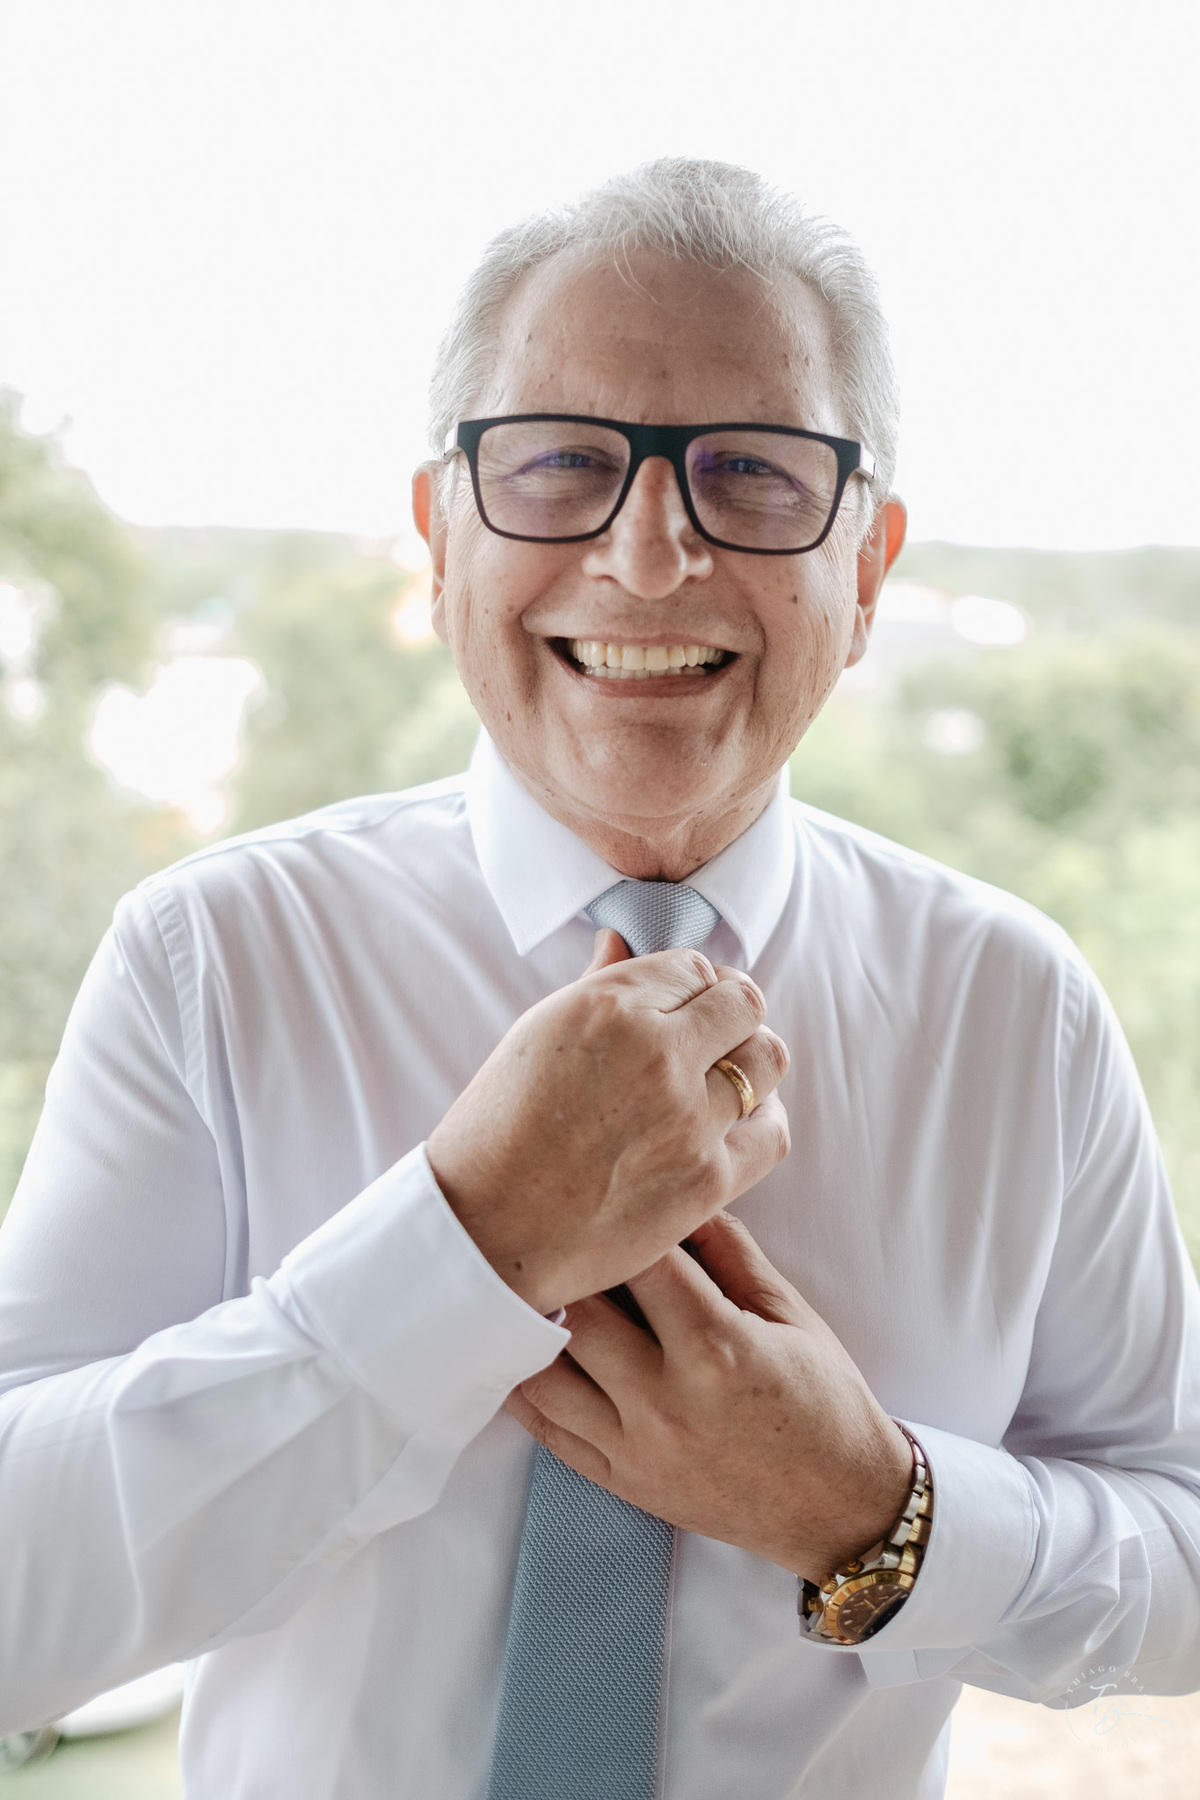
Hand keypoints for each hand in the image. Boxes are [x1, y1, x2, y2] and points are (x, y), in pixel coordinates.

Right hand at [426, 932, 789, 1312]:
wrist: (483, 1231)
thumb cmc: (496, 1130)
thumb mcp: (535, 1036)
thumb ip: (595, 985)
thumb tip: (621, 939)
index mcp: (608, 1008)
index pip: (693, 967)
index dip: (692, 986)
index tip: (685, 1006)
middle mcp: (657, 1054)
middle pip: (744, 1003)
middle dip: (731, 1013)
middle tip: (712, 1037)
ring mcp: (688, 1119)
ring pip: (767, 1060)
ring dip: (750, 1062)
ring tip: (725, 1078)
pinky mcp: (706, 1179)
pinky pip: (771, 1132)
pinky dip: (763, 1119)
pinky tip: (740, 1122)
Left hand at [505, 1211, 912, 1581]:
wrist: (840, 1509)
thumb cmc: (824, 1402)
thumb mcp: (791, 1313)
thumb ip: (729, 1250)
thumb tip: (677, 1201)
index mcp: (715, 1349)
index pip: (639, 1260)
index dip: (621, 1220)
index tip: (609, 1197)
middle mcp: (665, 1401)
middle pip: (578, 1311)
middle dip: (567, 1265)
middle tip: (555, 1231)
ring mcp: (634, 1447)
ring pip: (543, 1372)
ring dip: (532, 1323)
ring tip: (527, 1285)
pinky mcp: (619, 1480)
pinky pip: (545, 1429)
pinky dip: (524, 1383)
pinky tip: (517, 1345)